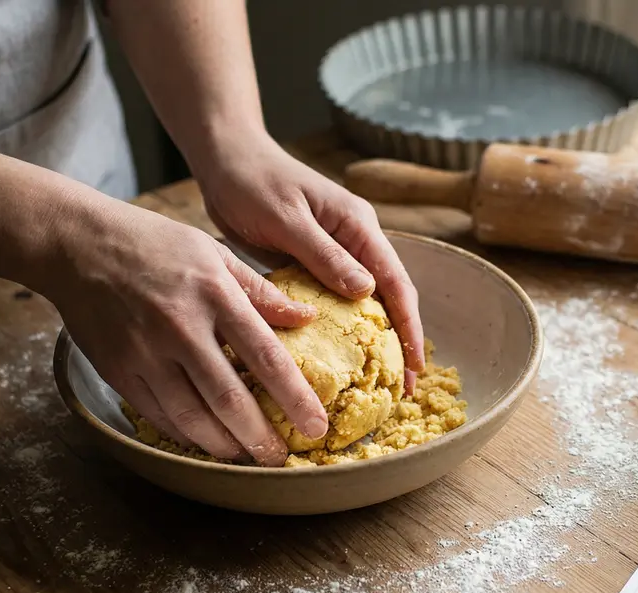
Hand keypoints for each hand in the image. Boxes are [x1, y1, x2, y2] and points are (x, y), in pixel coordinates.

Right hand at [41, 196, 330, 465]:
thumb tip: (306, 318)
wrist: (78, 245)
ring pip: (191, 417)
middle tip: (281, 458)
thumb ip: (260, 290)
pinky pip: (158, 415)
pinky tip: (205, 441)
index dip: (295, 397)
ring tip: (246, 456)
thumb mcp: (214, 253)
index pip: (266, 356)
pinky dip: (186, 434)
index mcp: (214, 295)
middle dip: (260, 437)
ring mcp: (146, 353)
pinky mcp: (119, 371)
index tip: (316, 425)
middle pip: (229, 398)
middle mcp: (181, 327)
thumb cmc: (154, 244)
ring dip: (223, 445)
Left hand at [194, 136, 425, 389]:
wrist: (224, 159)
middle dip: (398, 342)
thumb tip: (367, 293)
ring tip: (375, 382)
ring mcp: (335, 252)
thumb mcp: (287, 219)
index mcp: (358, 225)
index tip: (414, 366)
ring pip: (364, 303)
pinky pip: (335, 301)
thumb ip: (325, 255)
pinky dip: (341, 329)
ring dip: (372, 340)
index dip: (409, 328)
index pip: (395, 283)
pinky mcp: (312, 262)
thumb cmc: (252, 181)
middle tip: (400, 389)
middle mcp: (355, 240)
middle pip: (389, 297)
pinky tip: (336, 358)